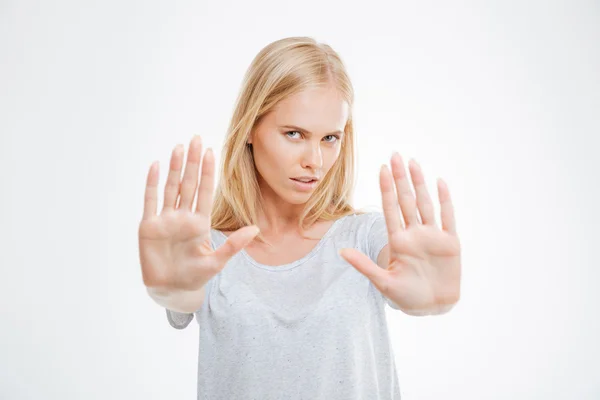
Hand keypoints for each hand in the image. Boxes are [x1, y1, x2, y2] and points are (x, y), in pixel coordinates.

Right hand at [138, 135, 259, 292]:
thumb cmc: (196, 276)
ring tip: (179, 148)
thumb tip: (255, 228)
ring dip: (174, 168)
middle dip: (193, 162)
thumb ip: (233, 245)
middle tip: (195, 139)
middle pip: (189, 184)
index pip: (205, 191)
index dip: (208, 172)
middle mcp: (183, 216)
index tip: (211, 152)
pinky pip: (150, 201)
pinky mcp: (149, 226)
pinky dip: (152, 184)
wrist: (172, 290)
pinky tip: (155, 166)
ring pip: (171, 188)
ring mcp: (165, 219)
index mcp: (200, 222)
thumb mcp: (217, 261)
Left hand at [339, 152, 461, 314]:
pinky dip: (444, 200)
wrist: (433, 307)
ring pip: (425, 203)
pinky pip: (447, 217)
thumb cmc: (406, 296)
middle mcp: (414, 234)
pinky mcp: (450, 243)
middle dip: (400, 178)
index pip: (390, 209)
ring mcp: (432, 236)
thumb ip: (364, 265)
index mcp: (398, 241)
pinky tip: (439, 182)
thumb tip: (341, 251)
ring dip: (419, 183)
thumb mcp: (383, 282)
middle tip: (395, 155)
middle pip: (406, 200)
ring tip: (413, 162)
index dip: (386, 189)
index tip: (382, 169)